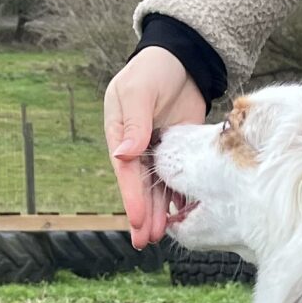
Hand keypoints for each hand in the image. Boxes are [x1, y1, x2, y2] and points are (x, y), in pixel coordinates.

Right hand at [106, 46, 207, 247]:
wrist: (181, 61)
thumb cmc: (153, 71)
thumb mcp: (139, 92)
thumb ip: (135, 124)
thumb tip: (122, 154)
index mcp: (120, 134)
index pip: (125, 172)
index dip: (132, 197)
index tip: (139, 219)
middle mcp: (136, 148)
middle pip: (139, 187)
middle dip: (143, 215)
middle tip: (146, 241)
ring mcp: (157, 152)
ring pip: (157, 188)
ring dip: (159, 213)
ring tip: (160, 238)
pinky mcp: (178, 152)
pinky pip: (176, 179)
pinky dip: (178, 198)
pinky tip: (182, 218)